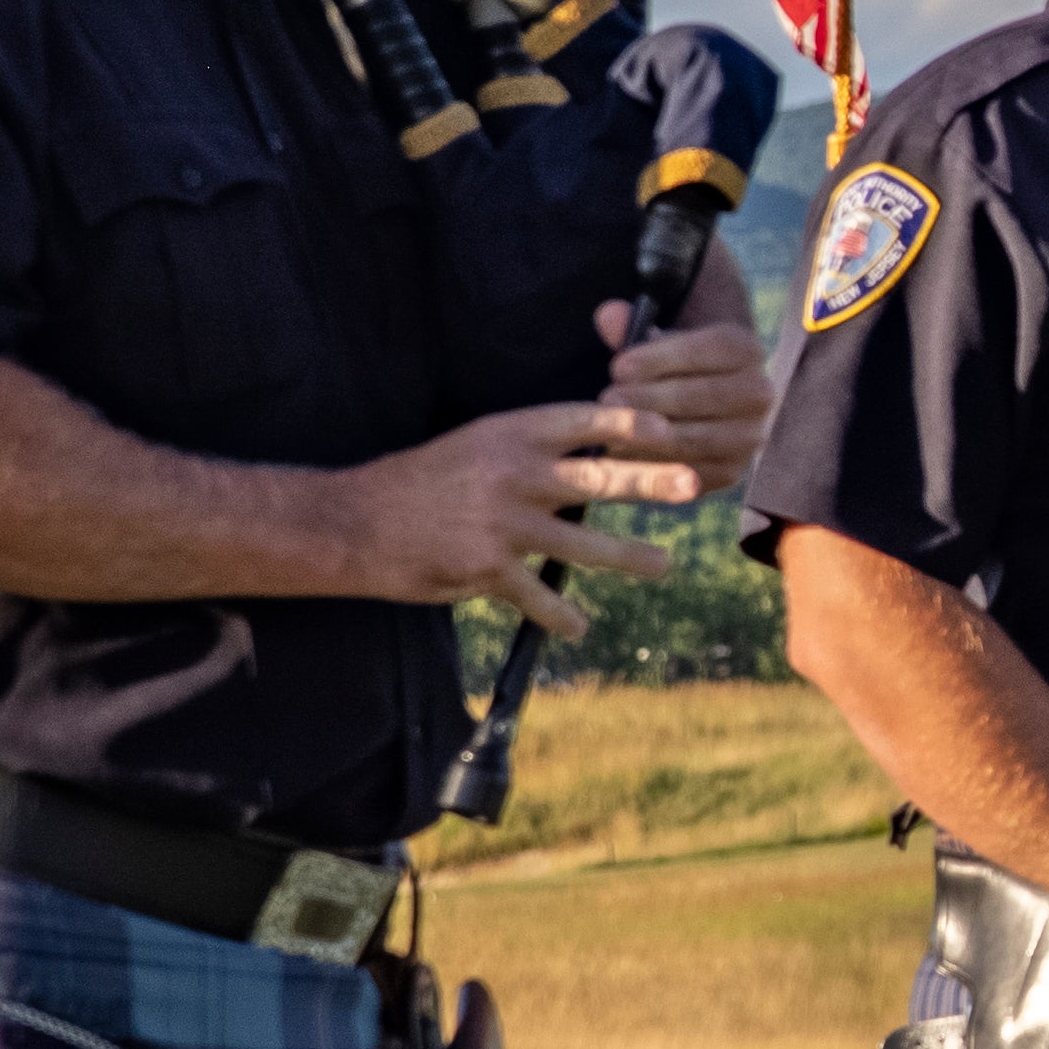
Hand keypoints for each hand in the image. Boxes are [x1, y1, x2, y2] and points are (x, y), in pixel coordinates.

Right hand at [363, 396, 706, 624]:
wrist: (354, 522)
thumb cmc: (418, 480)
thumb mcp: (473, 444)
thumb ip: (526, 449)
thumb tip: (586, 458)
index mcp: (510, 433)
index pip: (585, 421)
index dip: (631, 423)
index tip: (669, 427)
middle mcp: (515, 474)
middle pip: (601, 478)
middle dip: (653, 483)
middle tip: (695, 488)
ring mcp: (505, 524)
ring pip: (586, 544)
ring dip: (630, 557)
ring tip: (662, 564)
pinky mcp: (489, 570)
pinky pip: (540, 598)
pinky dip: (563, 616)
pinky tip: (579, 627)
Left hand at [595, 300, 778, 480]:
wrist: (705, 402)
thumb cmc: (675, 364)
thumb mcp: (658, 340)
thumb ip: (632, 326)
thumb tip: (607, 314)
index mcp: (745, 350)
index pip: (707, 351)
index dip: (661, 359)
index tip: (619, 367)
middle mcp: (759, 393)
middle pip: (701, 396)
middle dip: (649, 399)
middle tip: (608, 400)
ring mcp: (750, 436)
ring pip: (694, 437)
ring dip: (648, 435)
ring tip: (610, 428)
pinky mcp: (732, 471)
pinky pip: (690, 471)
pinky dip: (653, 465)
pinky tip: (623, 454)